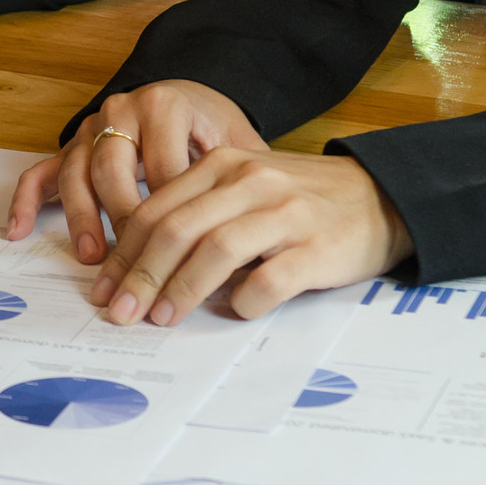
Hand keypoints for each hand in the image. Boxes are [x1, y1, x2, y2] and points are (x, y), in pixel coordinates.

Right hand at [7, 81, 265, 262]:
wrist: (190, 96)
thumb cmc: (212, 128)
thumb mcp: (239, 143)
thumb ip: (246, 180)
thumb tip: (255, 241)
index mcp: (165, 105)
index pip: (163, 166)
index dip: (173, 214)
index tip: (183, 257)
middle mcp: (122, 109)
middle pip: (113, 169)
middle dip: (124, 220)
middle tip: (138, 264)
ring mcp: (90, 127)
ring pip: (76, 172)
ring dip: (81, 217)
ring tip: (91, 256)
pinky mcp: (70, 146)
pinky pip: (40, 171)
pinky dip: (26, 201)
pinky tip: (19, 231)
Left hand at [90, 150, 413, 324]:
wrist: (381, 198)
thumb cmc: (301, 201)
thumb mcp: (245, 188)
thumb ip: (198, 212)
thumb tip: (139, 265)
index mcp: (224, 165)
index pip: (156, 210)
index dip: (124, 253)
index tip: (104, 289)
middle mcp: (251, 182)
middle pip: (177, 230)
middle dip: (140, 276)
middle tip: (120, 313)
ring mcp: (286, 214)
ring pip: (216, 251)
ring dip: (180, 290)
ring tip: (161, 318)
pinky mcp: (317, 248)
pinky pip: (269, 281)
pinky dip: (243, 302)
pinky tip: (233, 313)